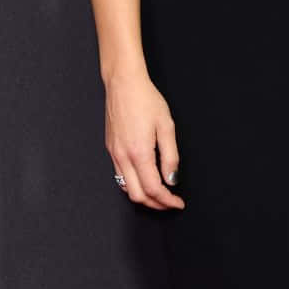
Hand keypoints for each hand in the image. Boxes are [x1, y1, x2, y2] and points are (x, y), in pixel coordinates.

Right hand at [105, 68, 184, 208]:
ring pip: (127, 189)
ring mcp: (114, 154)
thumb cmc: (145, 100)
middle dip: (156, 204)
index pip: (154, 189)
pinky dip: (133, 185)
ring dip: (144, 197)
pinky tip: (144, 180)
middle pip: (138, 195)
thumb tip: (172, 179)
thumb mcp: (166, 126)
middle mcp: (123, 157)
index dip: (167, 201)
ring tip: (159, 194)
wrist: (123, 84)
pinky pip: (120, 176)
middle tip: (170, 202)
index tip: (178, 202)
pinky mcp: (110, 149)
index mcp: (139, 153)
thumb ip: (170, 156)